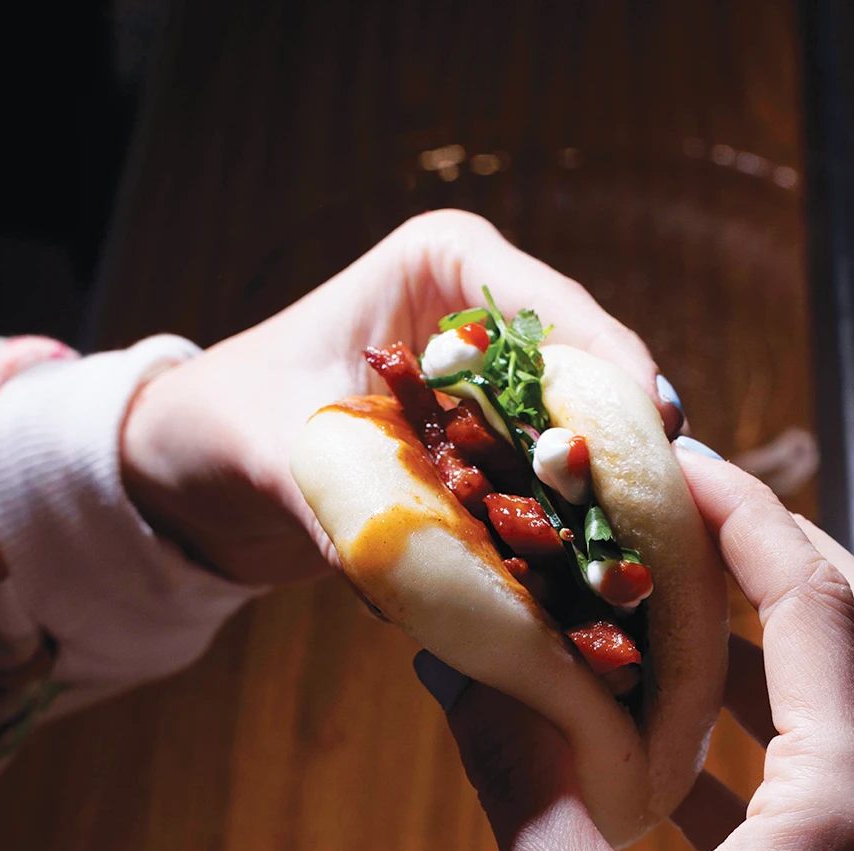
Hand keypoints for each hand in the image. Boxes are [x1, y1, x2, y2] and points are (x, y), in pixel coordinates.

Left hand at [120, 210, 682, 583]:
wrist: (199, 474)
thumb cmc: (224, 422)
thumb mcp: (278, 447)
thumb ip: (347, 503)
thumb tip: (415, 576)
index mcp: (445, 266)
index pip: (552, 307)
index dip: (610, 364)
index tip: (653, 424)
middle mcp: (484, 324)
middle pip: (586, 379)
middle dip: (618, 446)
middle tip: (655, 510)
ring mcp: (493, 395)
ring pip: (577, 443)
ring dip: (601, 501)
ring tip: (639, 556)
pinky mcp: (486, 458)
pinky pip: (543, 493)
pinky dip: (562, 536)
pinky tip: (589, 581)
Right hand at [420, 452, 853, 850]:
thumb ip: (519, 773)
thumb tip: (460, 666)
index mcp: (848, 821)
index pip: (814, 609)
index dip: (749, 520)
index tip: (687, 466)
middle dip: (794, 559)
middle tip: (698, 523)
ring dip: (795, 643)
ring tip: (692, 611)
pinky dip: (791, 735)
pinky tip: (693, 744)